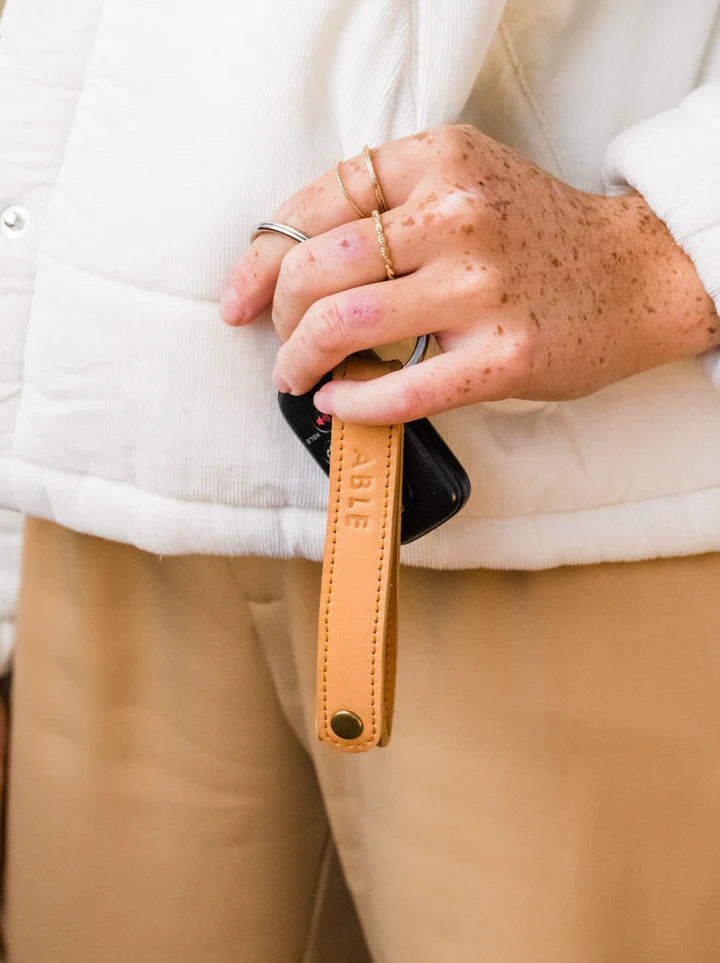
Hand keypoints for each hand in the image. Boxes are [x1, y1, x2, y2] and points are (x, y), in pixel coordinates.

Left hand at [220, 125, 718, 423]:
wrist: (633, 274)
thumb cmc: (534, 234)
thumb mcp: (463, 182)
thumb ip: (386, 205)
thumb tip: (287, 268)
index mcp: (438, 159)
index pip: (313, 204)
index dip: (258, 258)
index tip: (237, 298)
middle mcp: (458, 215)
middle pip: (315, 268)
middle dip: (276, 318)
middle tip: (279, 343)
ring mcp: (483, 287)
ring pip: (344, 324)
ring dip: (299, 361)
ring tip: (297, 377)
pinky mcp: (504, 355)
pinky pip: (401, 388)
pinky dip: (352, 403)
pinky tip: (338, 403)